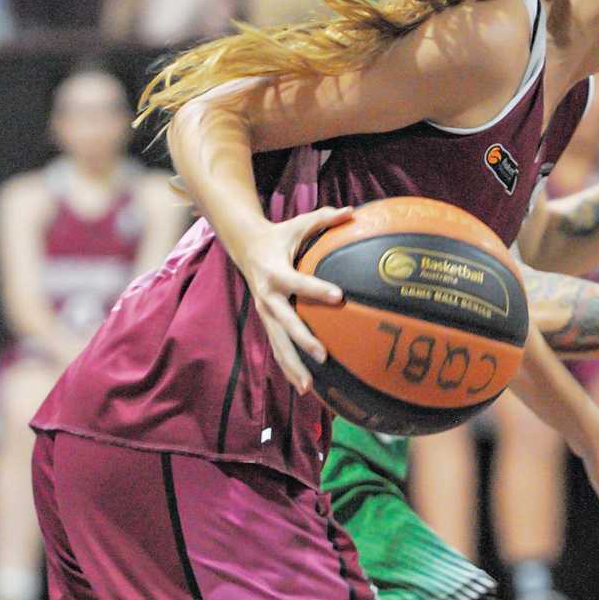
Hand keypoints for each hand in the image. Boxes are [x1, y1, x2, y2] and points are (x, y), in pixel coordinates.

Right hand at [236, 206, 352, 393]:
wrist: (245, 247)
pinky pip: (277, 348)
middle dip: (302, 339)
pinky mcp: (267, 323)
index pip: (297, 282)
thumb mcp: (299, 224)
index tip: (339, 296)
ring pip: (277, 343)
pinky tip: (304, 387)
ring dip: (291, 366)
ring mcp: (265, 313)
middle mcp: (266, 296)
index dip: (316, 289)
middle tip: (322, 354)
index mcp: (275, 272)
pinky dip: (289, 367)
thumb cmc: (280, 235)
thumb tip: (353, 212)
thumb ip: (325, 218)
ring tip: (308, 387)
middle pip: (283, 322)